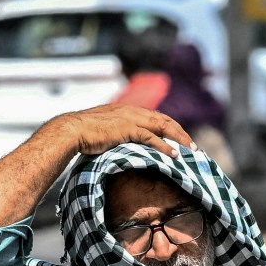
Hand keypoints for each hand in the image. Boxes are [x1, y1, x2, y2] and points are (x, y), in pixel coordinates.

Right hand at [53, 103, 189, 157]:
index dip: (171, 127)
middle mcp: (132, 111)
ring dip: (179, 138)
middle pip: (164, 119)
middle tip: (193, 146)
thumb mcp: (105, 131)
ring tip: (191, 150)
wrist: (72, 130)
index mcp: (128, 110)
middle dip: (181, 133)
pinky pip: (151, 138)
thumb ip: (117, 133)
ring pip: (163, 126)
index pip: (156, 117)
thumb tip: (121, 144)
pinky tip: (174, 155)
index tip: (181, 138)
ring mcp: (131, 119)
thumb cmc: (84, 134)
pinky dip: (165, 146)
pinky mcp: (127, 129)